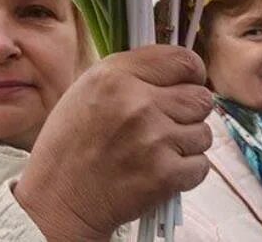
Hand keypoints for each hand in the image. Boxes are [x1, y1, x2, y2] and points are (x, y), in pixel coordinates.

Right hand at [15, 46, 212, 240]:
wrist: (58, 200)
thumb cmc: (70, 145)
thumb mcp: (88, 89)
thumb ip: (133, 74)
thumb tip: (177, 70)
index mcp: (116, 76)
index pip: (184, 61)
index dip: (192, 74)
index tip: (189, 84)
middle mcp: (137, 103)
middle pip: (201, 98)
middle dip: (190, 111)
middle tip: (168, 124)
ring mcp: (154, 139)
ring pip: (203, 133)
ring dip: (187, 143)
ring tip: (157, 151)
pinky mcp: (164, 174)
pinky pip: (201, 165)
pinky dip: (186, 171)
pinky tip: (159, 170)